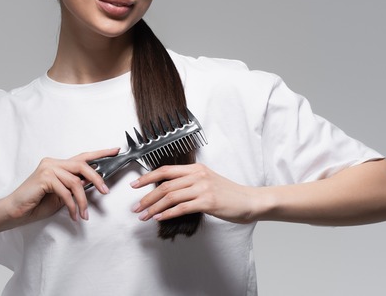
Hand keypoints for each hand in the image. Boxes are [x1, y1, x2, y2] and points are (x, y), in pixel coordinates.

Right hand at [2, 147, 118, 224]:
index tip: (115, 151)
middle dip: (97, 178)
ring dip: (83, 201)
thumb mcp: (60, 196)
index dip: (100, 153)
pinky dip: (72, 206)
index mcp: (57, 164)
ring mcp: (48, 168)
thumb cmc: (36, 204)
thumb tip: (91, 185)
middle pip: (82, 165)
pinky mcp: (44, 178)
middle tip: (105, 191)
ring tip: (84, 214)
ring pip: (75, 182)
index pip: (82, 157)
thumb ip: (73, 188)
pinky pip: (66, 192)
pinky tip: (73, 214)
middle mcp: (52, 163)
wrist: (14, 211)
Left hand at [130, 163, 260, 223]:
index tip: (135, 185)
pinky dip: (167, 213)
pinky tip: (159, 218)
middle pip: (165, 185)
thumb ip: (189, 182)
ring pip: (170, 197)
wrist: (250, 201)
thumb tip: (167, 191)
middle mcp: (198, 176)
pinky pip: (182, 208)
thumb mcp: (207, 181)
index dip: (148, 177)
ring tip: (144, 215)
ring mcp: (203, 188)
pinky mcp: (208, 202)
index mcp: (196, 168)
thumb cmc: (228, 194)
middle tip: (136, 207)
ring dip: (154, 208)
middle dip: (147, 197)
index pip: (166, 170)